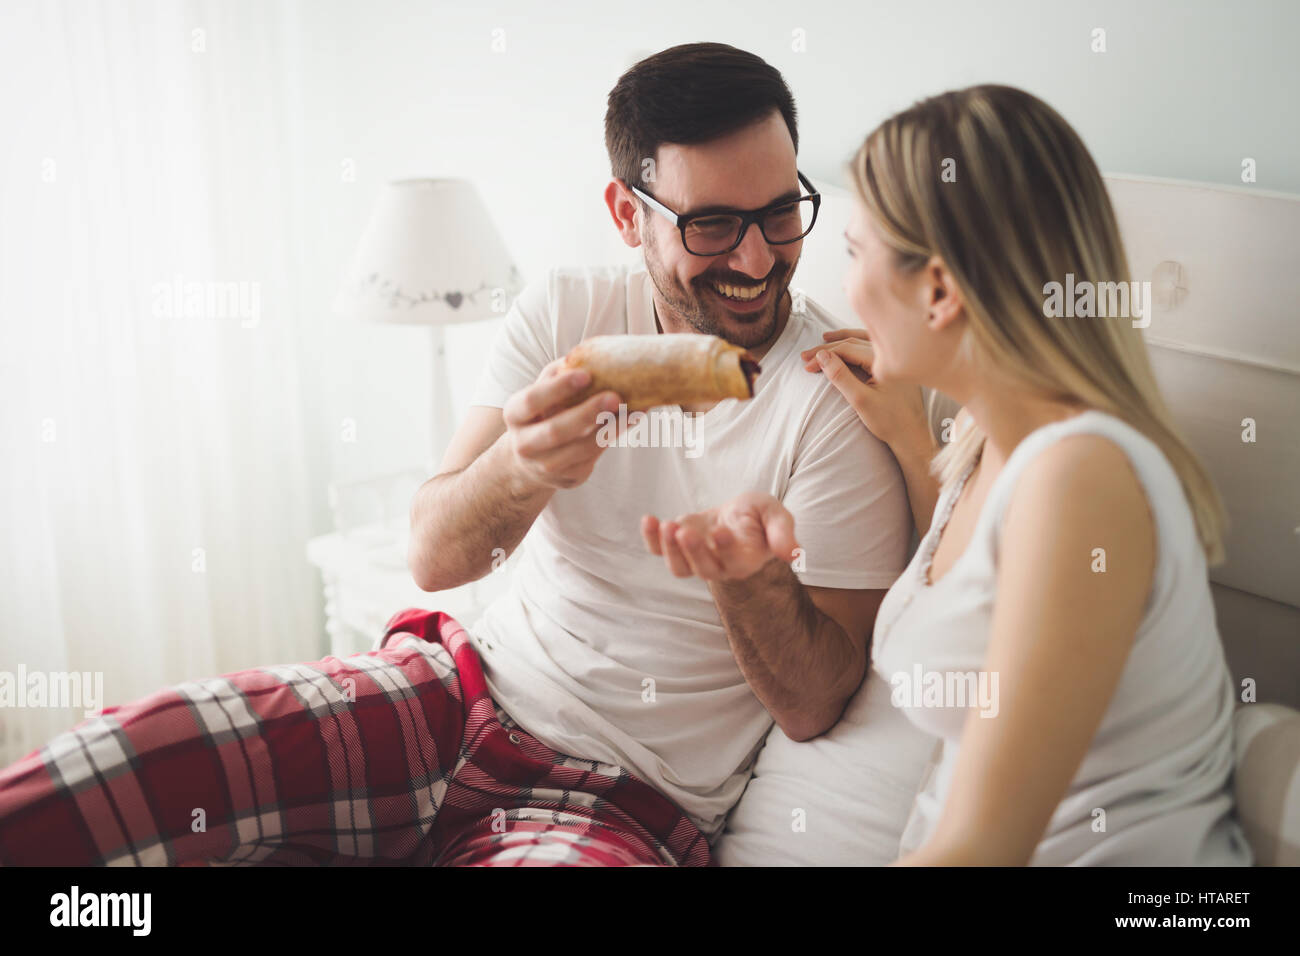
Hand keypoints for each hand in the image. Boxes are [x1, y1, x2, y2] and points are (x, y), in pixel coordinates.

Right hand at [502, 360, 620, 489]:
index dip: (557, 388)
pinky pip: (594, 458)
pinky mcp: (568, 479)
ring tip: (634, 411)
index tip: (585, 375)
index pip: (532, 400)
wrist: (531, 461)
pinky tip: (630, 422)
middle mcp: (524, 444)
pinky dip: (613, 439)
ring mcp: (545, 466)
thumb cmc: (542, 414)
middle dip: (587, 414)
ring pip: (580, 449)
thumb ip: (558, 375)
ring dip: (610, 429)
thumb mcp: (541, 392)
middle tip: (615, 397)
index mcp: (514, 415)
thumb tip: (589, 354)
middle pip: (556, 431)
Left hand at [641, 492, 798, 581]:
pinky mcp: (679, 548)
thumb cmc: (760, 515)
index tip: (720, 531)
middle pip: (704, 570)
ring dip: (670, 549)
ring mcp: (697, 560)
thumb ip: (783, 532)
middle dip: (693, 551)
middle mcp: (721, 568)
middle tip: (684, 530)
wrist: (739, 514)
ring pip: (680, 568)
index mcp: (747, 561)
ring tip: (665, 525)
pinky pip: (660, 551)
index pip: (735, 563)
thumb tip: (795, 554)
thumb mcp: (776, 514)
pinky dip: (651, 540)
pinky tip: (648, 519)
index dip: (726, 549)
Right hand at [800, 329, 928, 450]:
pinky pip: (872, 347)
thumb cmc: (890, 421)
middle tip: (805, 356)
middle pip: (853, 342)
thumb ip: (840, 376)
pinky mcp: (895, 366)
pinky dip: (857, 343)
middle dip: (828, 347)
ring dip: (842, 341)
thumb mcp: (860, 400)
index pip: (847, 349)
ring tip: (824, 339)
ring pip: (863, 341)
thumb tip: (821, 355)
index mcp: (884, 360)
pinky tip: (850, 343)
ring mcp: (894, 359)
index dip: (823, 355)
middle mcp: (891, 354)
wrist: (913, 435)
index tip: (806, 365)